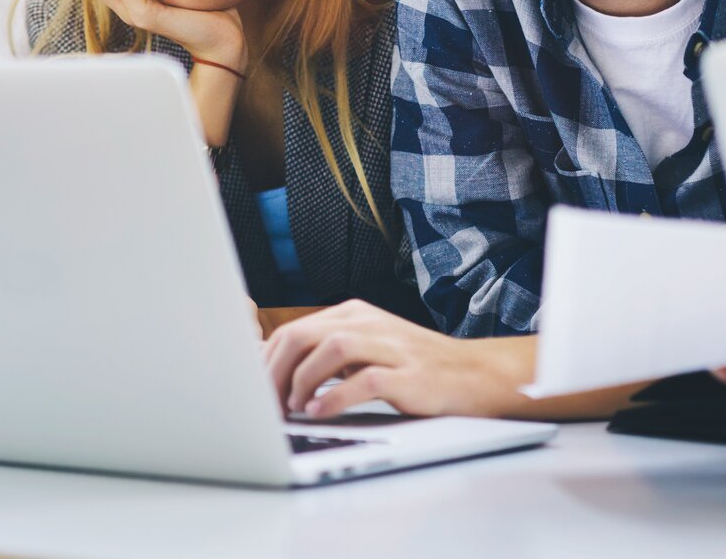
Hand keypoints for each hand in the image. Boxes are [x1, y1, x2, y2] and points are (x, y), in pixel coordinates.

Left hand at [263, 300, 522, 419]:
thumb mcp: (366, 349)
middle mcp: (369, 323)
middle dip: (275, 372)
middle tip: (266, 403)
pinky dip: (335, 397)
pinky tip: (321, 411)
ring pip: (332, 348)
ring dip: (303, 380)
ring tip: (293, 407)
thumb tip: (275, 375)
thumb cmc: (412, 366)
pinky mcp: (408, 374)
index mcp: (354, 314)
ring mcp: (390, 346)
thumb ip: (327, 355)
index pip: (294, 330)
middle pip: (304, 334)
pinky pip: (365, 380)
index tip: (254, 391)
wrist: (471, 374)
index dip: (267, 363)